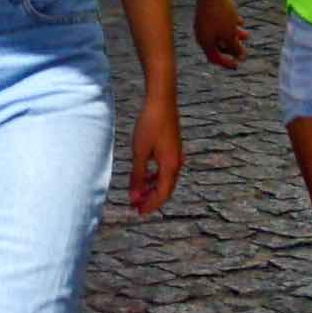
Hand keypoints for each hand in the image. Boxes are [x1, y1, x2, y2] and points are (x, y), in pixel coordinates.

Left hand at [122, 81, 182, 213]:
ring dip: (153, 188)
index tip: (137, 212)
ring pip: (166, 179)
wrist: (161, 101)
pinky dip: (155, 177)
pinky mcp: (173, 148)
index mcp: (170, 166)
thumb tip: (134, 196)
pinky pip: (166, 169)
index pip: (162, 194)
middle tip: (136, 207)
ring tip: (139, 194)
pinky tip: (145, 176)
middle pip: (166, 189)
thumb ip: (137, 176)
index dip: (150, 205)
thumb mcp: (139, 152)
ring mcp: (176, 155)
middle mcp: (177, 163)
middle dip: (151, 199)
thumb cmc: (150, 124)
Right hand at [192, 0, 246, 68]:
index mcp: (204, 42)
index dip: (226, 63)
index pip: (214, 58)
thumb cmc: (221, 14)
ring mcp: (203, 22)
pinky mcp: (207, 11)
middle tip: (244, 48)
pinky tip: (240, 21)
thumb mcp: (230, 34)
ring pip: (220, 33)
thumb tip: (241, 57)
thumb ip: (235, 47)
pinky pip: (219, 22)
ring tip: (246, 33)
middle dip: (232, 47)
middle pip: (218, 45)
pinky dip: (229, 24)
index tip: (237, 65)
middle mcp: (201, 33)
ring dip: (233, 35)